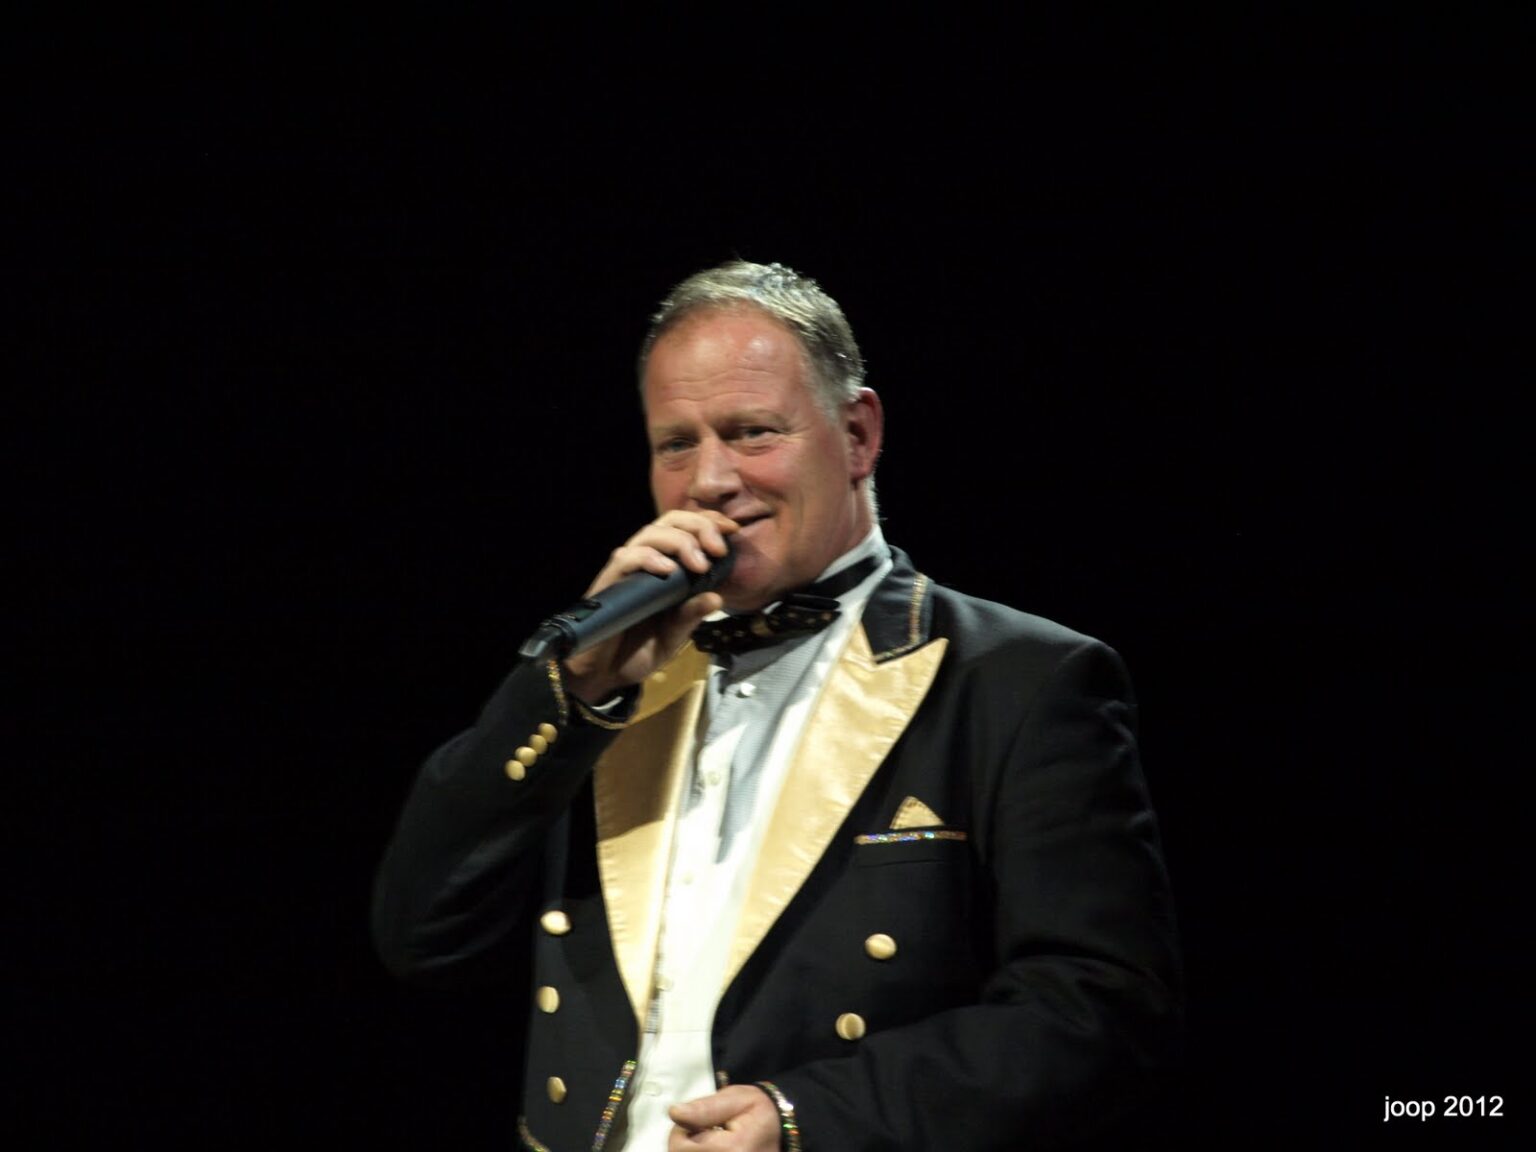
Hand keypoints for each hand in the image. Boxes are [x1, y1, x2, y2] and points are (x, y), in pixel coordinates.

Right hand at [562, 510, 736, 702]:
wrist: (605, 673)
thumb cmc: (639, 649)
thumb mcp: (676, 635)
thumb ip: (692, 615)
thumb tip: (717, 598)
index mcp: (668, 566)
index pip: (687, 528)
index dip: (709, 522)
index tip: (732, 531)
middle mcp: (647, 560)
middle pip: (671, 521)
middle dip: (699, 526)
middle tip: (718, 548)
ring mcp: (627, 570)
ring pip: (650, 534)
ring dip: (679, 541)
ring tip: (698, 563)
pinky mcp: (609, 582)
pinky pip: (626, 559)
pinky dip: (648, 559)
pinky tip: (668, 570)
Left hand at [667, 1085, 781, 1151]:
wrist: (783, 1130)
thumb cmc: (758, 1110)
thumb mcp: (736, 1099)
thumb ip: (705, 1108)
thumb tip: (674, 1112)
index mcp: (732, 1150)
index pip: (679, 1146)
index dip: (681, 1130)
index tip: (697, 1120)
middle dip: (685, 1143)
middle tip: (704, 1130)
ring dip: (693, 1150)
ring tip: (710, 1140)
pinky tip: (712, 1148)